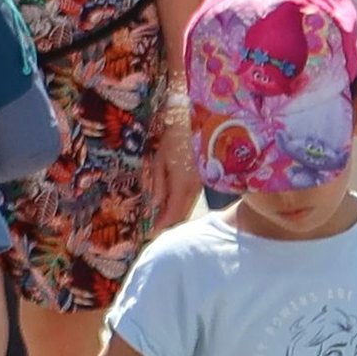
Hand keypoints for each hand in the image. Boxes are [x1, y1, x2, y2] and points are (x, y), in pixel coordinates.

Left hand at [147, 97, 198, 224]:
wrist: (202, 122)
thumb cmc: (176, 137)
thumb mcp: (160, 159)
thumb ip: (159, 184)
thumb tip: (157, 204)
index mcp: (182, 184)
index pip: (173, 213)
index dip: (162, 225)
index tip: (150, 233)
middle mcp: (195, 187)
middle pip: (182, 213)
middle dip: (168, 223)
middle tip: (154, 229)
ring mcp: (202, 183)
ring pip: (188, 205)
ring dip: (175, 213)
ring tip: (160, 218)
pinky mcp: (205, 177)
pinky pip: (192, 196)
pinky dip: (182, 203)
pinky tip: (172, 203)